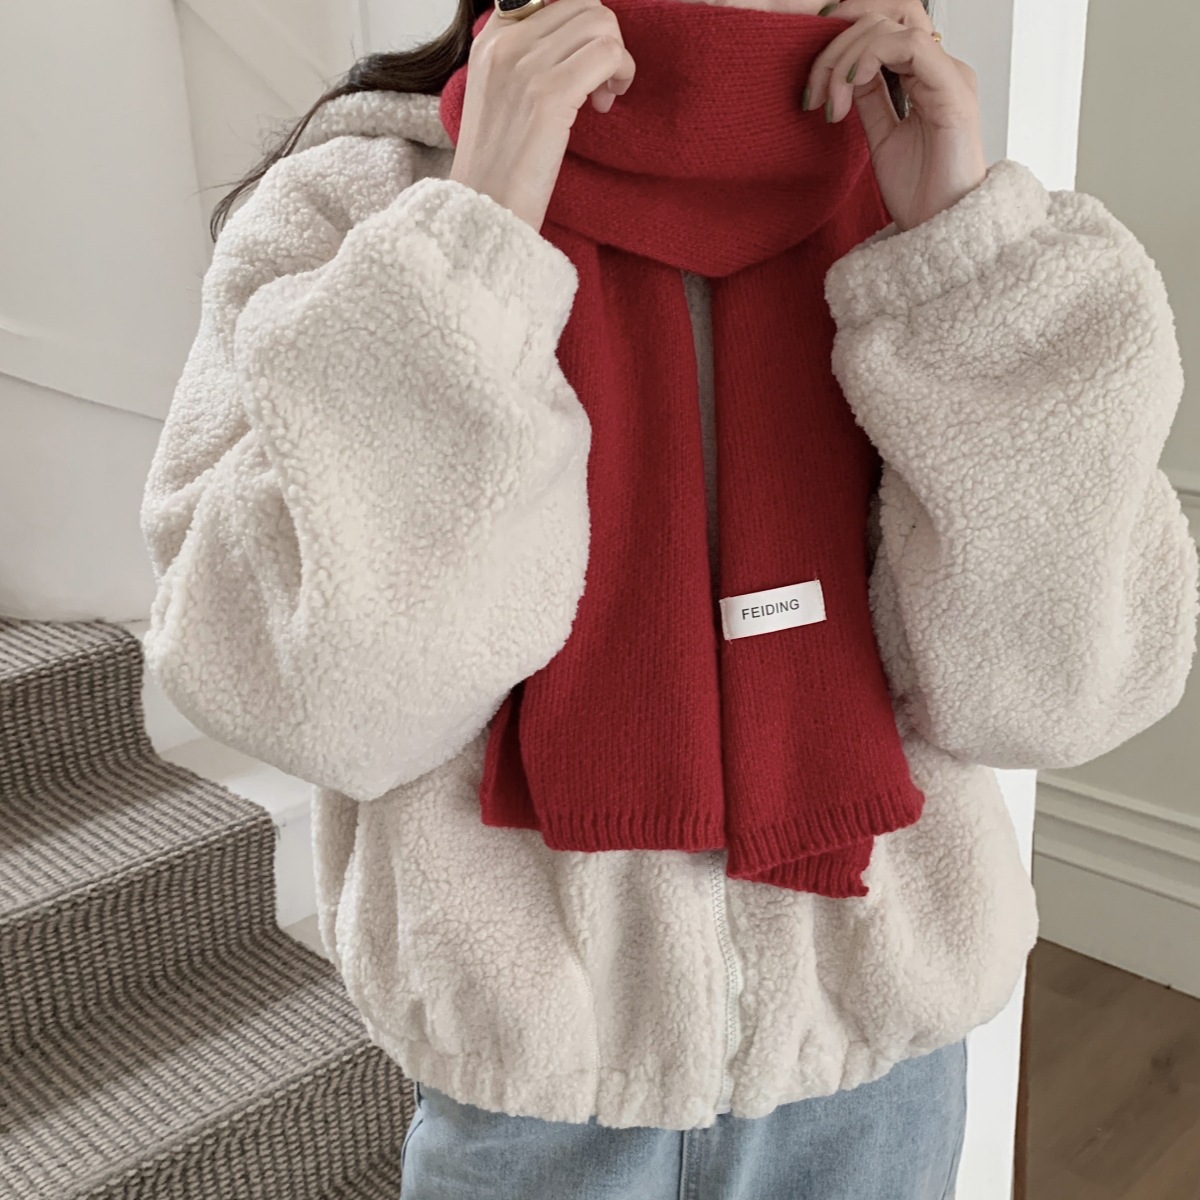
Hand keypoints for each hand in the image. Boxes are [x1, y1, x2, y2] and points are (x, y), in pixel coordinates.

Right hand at [449, 0, 636, 232]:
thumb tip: (574, 40)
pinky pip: (607, 54)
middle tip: (600, 81)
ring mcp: (526, 66)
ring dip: (616, 57)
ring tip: (603, 95)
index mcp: (490, 39)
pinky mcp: (550, 94)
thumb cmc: (499, 167)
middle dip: (605, 38)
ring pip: (600, 23)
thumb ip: (525, 60)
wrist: (485, 210)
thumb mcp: (500, 96)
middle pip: (582, 4)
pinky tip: (605, 104)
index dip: (580, 21)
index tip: (582, 59)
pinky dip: (620, 73)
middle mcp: (505, 43)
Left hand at [802, 0, 986, 231]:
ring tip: (829, 102)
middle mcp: (942, 68)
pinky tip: (850, 87)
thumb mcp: (881, 137)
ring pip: (892, 26)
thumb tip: (845, 72)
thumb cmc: (918, 194)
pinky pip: (910, 46)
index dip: (843, 36)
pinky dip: (870, 58)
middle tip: (812, 95)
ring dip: (846, 58)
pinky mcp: (954, 90)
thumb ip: (870, 99)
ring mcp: (951, 75)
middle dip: (835, 48)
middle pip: (884, 19)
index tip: (812, 75)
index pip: (884, 28)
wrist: (941, 231)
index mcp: (927, 77)